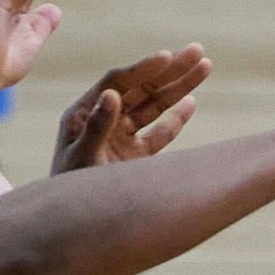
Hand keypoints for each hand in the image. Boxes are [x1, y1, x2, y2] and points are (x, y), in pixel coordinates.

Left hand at [49, 45, 211, 174]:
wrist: (72, 224)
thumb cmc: (69, 189)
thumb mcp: (81, 158)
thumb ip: (97, 128)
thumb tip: (111, 94)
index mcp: (84, 113)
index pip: (117, 83)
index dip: (142, 69)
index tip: (166, 56)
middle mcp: (104, 119)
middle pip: (141, 88)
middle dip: (170, 70)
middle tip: (197, 50)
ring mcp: (120, 138)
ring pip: (154, 107)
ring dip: (178, 87)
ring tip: (205, 66)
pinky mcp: (134, 157)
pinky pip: (158, 135)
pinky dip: (175, 120)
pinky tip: (192, 102)